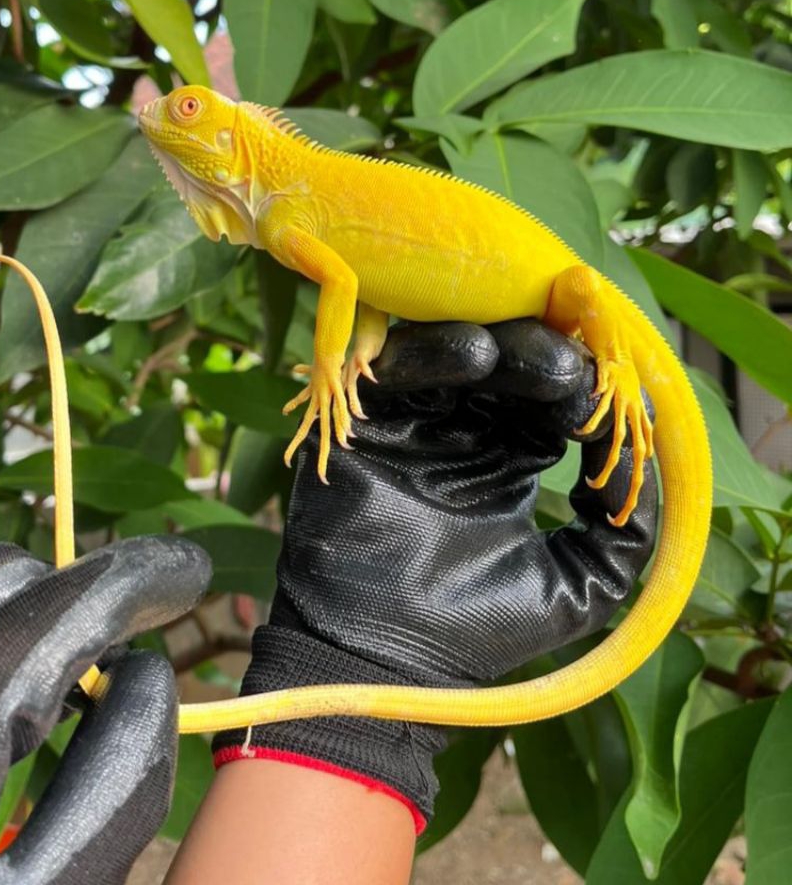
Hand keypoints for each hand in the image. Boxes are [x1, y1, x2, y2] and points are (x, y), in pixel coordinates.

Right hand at [215, 319, 656, 825]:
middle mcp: (463, 430)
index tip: (606, 398)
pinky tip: (471, 358)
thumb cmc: (473, 630)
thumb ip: (623, 533)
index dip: (582, 390)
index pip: (552, 399)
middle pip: (506, 364)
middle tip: (569, 370)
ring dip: (495, 345)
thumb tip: (640, 462)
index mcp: (511, 459)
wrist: (381, 659)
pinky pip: (395, 371)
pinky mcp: (363, 423)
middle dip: (543, 357)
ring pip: (452, 353)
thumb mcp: (575, 587)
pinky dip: (431, 354)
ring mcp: (413, 421)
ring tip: (528, 361)